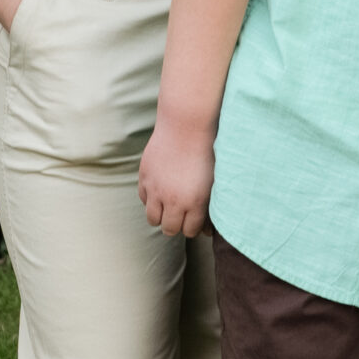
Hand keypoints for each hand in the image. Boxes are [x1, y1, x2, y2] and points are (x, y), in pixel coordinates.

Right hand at [138, 117, 215, 238]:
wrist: (186, 126)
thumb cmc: (208, 151)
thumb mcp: (215, 180)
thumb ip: (211, 204)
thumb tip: (208, 230)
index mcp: (195, 202)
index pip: (190, 231)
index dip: (194, 228)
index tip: (195, 222)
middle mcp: (173, 200)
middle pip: (169, 230)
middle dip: (176, 226)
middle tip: (181, 217)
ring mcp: (156, 190)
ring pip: (153, 219)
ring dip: (161, 216)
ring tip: (169, 207)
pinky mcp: (144, 178)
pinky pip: (143, 200)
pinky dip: (151, 199)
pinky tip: (161, 191)